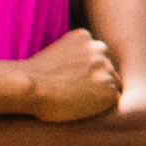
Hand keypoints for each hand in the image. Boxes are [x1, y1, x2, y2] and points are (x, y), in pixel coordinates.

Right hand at [3, 29, 126, 126]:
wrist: (32, 87)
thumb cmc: (33, 76)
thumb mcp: (53, 54)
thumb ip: (71, 56)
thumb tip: (77, 71)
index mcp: (85, 37)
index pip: (97, 54)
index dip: (87, 70)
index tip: (74, 79)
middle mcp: (100, 49)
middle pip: (108, 68)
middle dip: (97, 80)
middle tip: (77, 93)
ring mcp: (107, 70)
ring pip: (112, 84)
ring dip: (100, 93)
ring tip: (77, 101)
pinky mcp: (110, 91)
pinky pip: (113, 101)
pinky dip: (102, 107)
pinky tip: (83, 108)